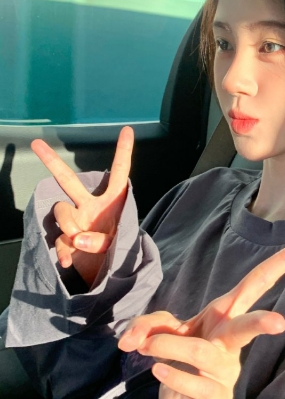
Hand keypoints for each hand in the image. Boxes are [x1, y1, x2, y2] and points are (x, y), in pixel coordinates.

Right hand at [31, 126, 133, 285]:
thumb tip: (76, 239)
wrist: (108, 273)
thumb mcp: (119, 244)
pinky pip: (58, 239)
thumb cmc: (119, 250)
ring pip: (61, 210)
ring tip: (82, 241)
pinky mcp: (65, 237)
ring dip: (70, 226)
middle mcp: (91, 205)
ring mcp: (75, 220)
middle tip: (36, 144)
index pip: (119, 171)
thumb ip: (100, 241)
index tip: (128, 130)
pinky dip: (63, 250)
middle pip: (69, 180)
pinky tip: (68, 260)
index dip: (123, 151)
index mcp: (114, 200)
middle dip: (52, 161)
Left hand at [118, 243, 284, 398]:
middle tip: (279, 324)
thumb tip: (131, 339)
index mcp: (227, 313)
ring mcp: (226, 369)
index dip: (283, 263)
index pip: (258, 282)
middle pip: (248, 326)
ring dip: (170, 346)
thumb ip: (151, 324)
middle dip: (261, 323)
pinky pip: (189, 382)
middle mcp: (231, 339)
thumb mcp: (170, 330)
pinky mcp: (214, 395)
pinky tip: (159, 368)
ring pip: (203, 353)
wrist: (186, 394)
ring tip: (147, 346)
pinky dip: (170, 374)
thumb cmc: (185, 352)